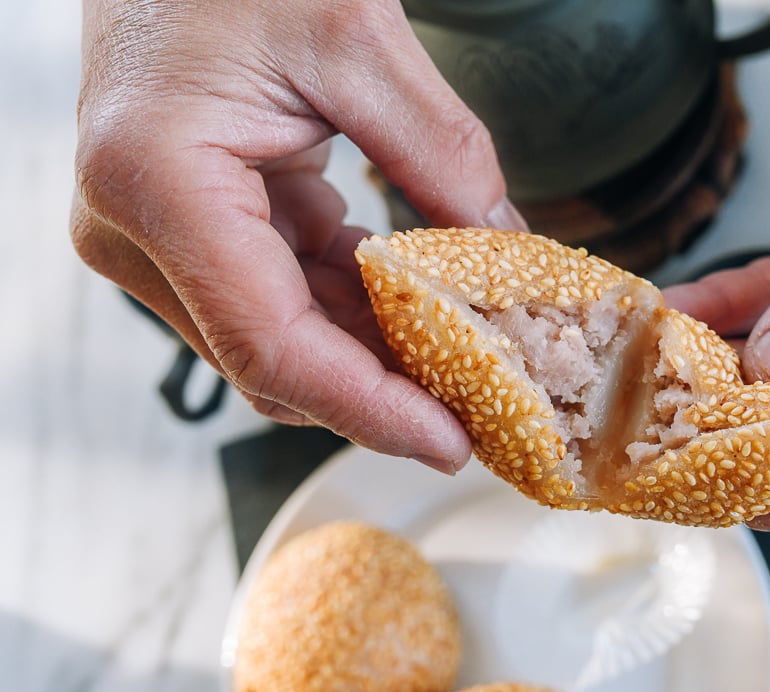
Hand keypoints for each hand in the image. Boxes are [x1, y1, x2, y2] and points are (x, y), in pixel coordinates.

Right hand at [72, 0, 525, 470]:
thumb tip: (504, 251)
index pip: (271, 344)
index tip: (450, 442)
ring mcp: (157, 241)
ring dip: (377, 360)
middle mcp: (135, 231)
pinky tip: (423, 313)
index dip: (369, 408)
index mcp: (158, 183)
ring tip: (472, 366)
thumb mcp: (355, 39)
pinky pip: (284, 303)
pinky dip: (357, 316)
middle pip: (275, 364)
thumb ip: (439, 152)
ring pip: (284, 345)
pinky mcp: (191, 235)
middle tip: (484, 412)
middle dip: (386, 396)